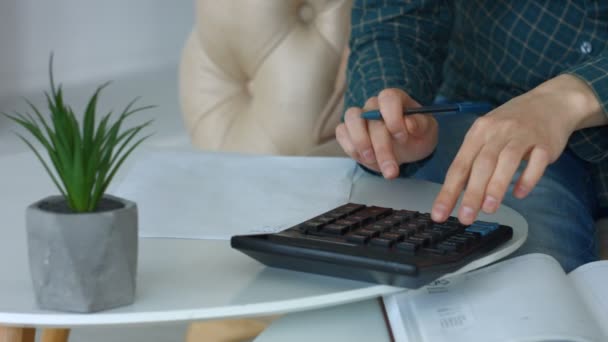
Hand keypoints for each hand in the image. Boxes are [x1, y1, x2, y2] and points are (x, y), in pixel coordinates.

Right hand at [336, 88, 437, 177]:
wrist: (408, 148)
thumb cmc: (417, 136)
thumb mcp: (427, 131)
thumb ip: (421, 124)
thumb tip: (409, 124)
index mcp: (395, 99)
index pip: (388, 98)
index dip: (393, 117)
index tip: (402, 137)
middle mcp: (374, 105)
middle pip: (371, 116)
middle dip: (381, 146)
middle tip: (391, 169)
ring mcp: (359, 117)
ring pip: (351, 119)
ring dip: (361, 143)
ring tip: (373, 161)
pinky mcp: (347, 131)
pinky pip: (341, 133)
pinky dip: (350, 147)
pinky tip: (366, 160)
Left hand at [431, 74, 604, 224]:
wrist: (550, 101)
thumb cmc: (512, 123)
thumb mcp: (487, 134)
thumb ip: (474, 161)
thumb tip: (459, 194)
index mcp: (478, 132)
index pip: (459, 166)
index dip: (448, 191)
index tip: (439, 214)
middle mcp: (498, 132)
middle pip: (481, 164)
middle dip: (471, 193)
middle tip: (465, 217)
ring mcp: (522, 135)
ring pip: (507, 162)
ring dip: (496, 187)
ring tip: (488, 209)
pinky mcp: (545, 142)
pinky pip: (537, 162)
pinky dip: (528, 179)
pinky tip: (519, 194)